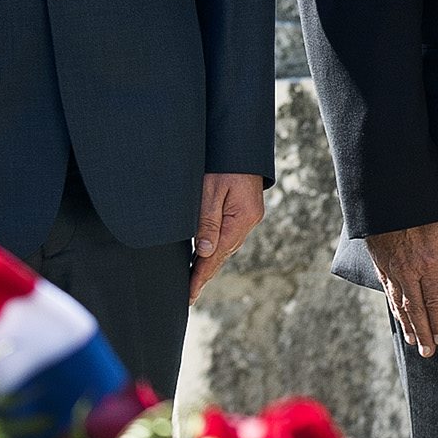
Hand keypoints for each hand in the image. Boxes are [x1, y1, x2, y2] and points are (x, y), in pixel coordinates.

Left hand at [189, 171, 265, 301]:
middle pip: (223, 255)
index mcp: (242, 219)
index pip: (217, 256)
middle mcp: (248, 222)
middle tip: (189, 295)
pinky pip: (228, 236)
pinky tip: (207, 254)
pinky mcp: (245, 211)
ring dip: (210, 263)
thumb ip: (208, 221)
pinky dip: (217, 248)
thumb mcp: (211, 190)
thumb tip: (205, 252)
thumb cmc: (225, 162)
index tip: (189, 294)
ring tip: (195, 280)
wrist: (242, 143)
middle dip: (205, 274)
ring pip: (226, 247)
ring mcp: (248, 217)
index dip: (201, 276)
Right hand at [367, 215, 437, 356]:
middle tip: (428, 352)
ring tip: (414, 340)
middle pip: (416, 309)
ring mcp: (391, 267)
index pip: (436, 301)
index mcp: (428, 262)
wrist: (386, 188)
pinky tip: (398, 314)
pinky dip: (394, 307)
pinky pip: (388, 290)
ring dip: (408, 324)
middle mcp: (408, 270)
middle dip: (424, 332)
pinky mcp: (379, 260)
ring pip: (400, 303)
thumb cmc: (425, 202)